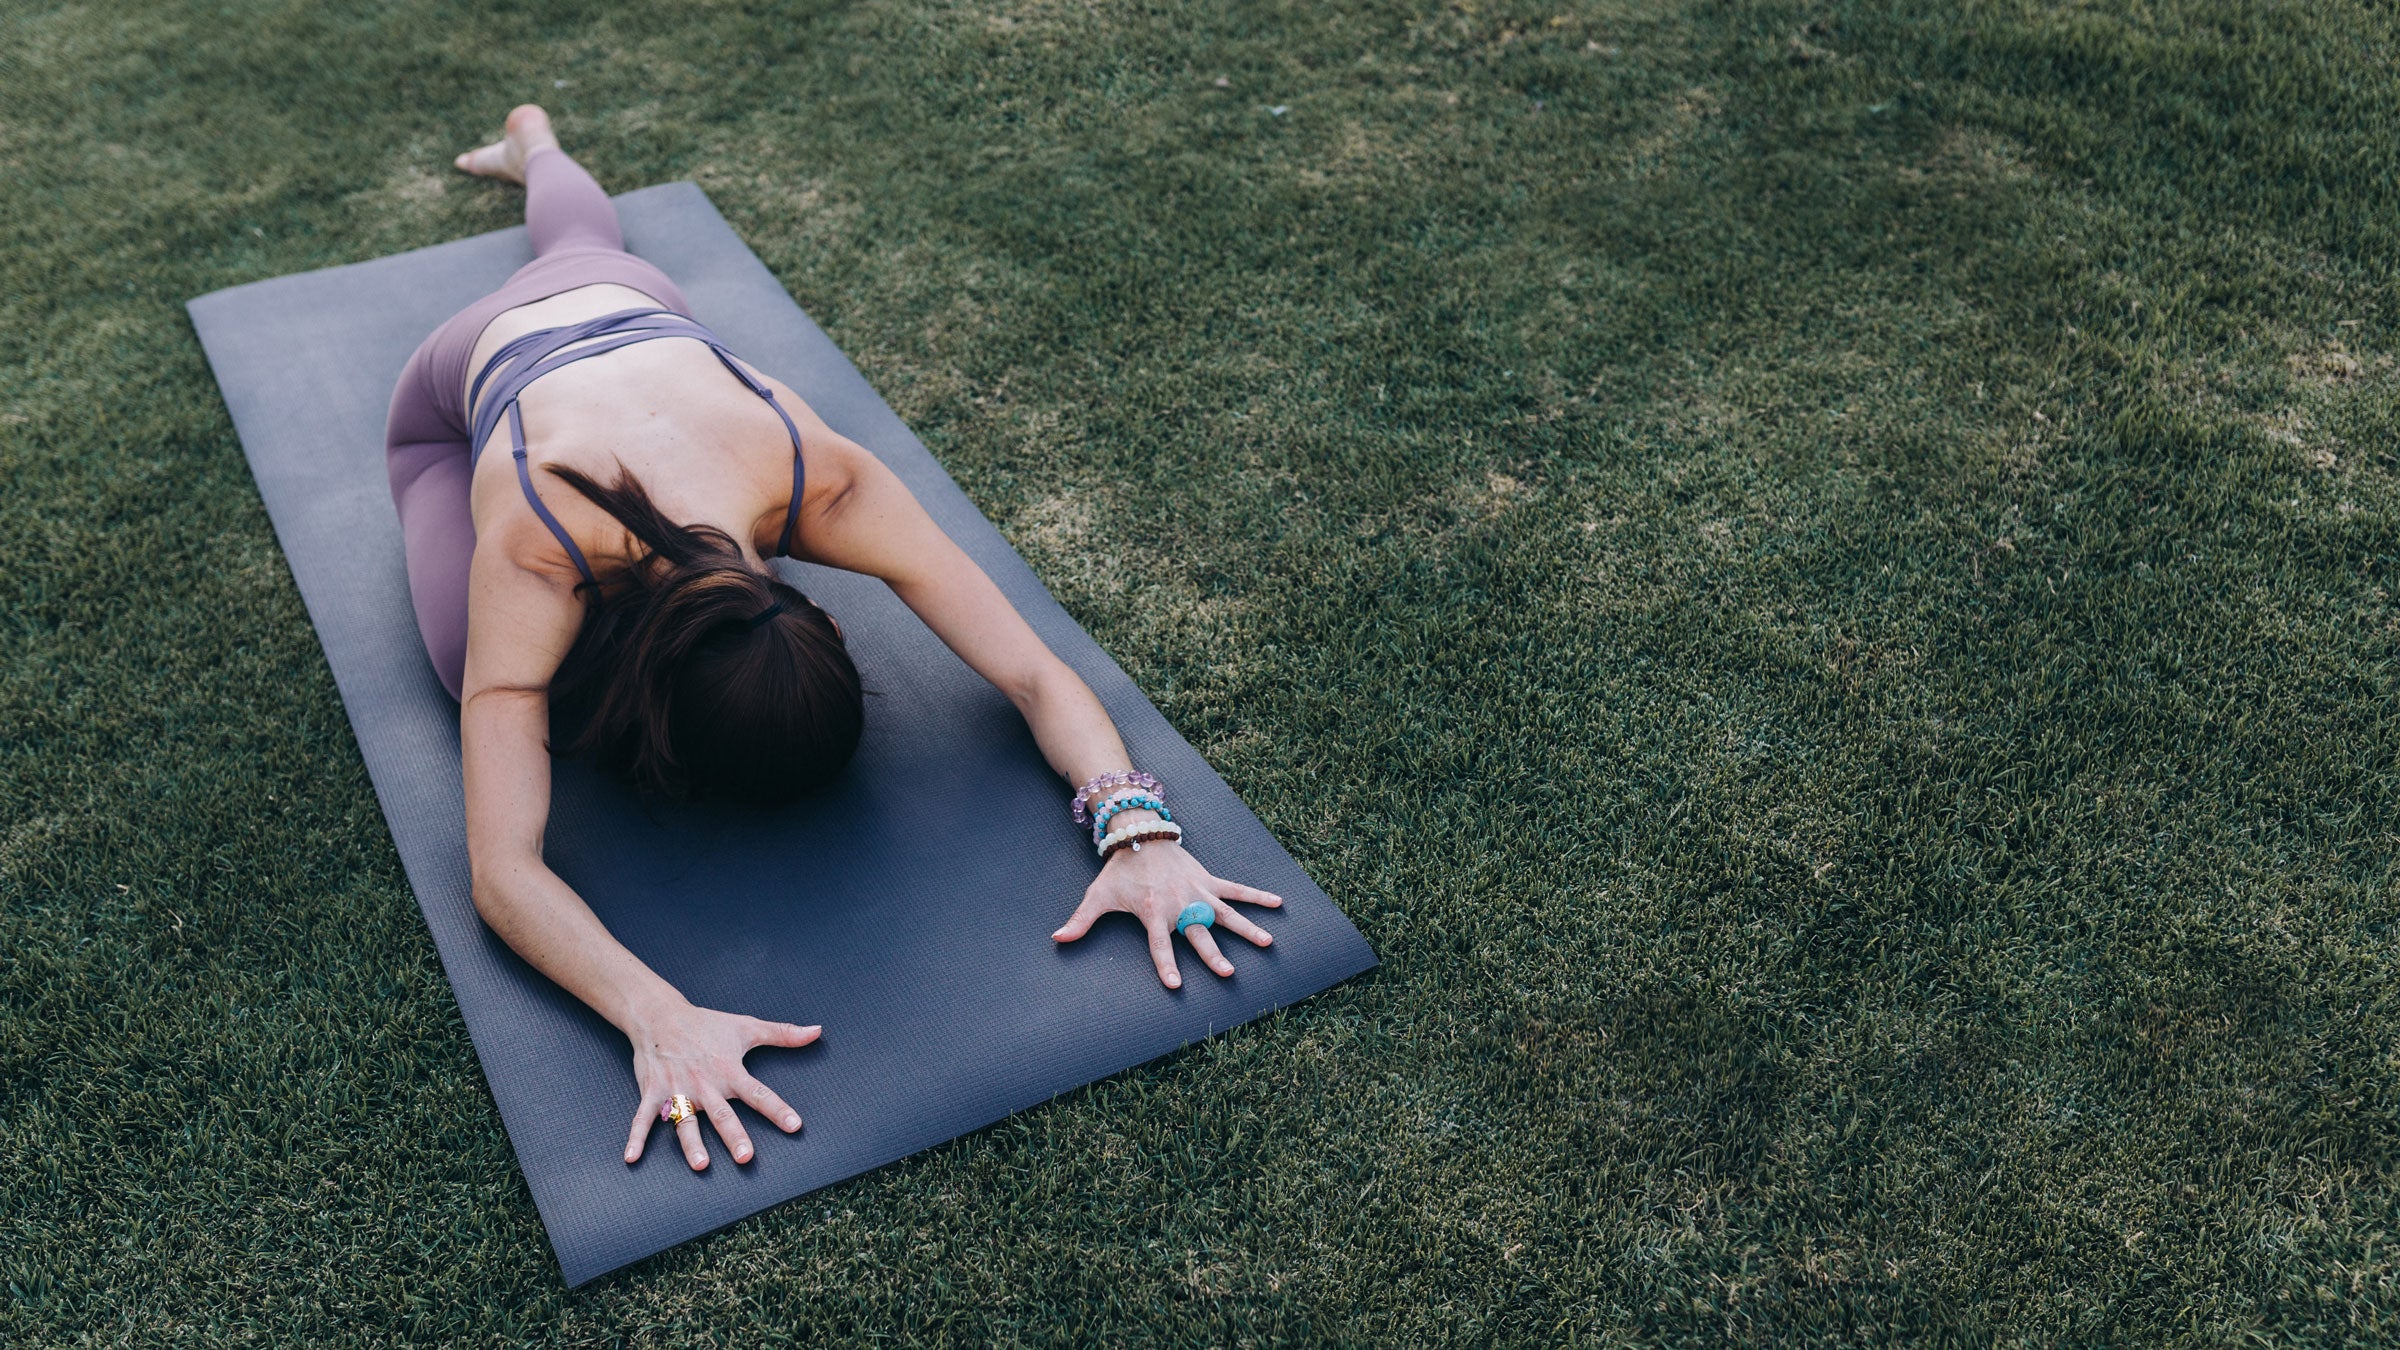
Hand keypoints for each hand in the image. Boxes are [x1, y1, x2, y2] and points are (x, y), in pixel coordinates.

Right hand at [622, 999, 818, 1170]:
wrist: (661, 1015)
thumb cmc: (707, 1024)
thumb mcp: (746, 1026)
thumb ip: (783, 1034)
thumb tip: (817, 1031)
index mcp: (729, 1071)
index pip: (759, 1093)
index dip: (778, 1109)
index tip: (794, 1126)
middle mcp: (705, 1084)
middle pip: (722, 1114)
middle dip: (734, 1135)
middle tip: (746, 1157)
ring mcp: (677, 1090)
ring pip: (685, 1121)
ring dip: (691, 1143)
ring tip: (700, 1165)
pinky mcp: (653, 1092)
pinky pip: (643, 1118)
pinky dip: (636, 1137)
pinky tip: (631, 1158)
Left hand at [1051, 840, 1282, 987]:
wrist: (1138, 833)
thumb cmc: (1119, 871)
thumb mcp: (1098, 896)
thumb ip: (1080, 921)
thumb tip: (1056, 940)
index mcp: (1153, 912)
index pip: (1159, 945)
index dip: (1165, 964)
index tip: (1175, 985)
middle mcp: (1179, 904)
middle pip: (1198, 934)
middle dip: (1212, 954)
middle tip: (1228, 973)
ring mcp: (1197, 891)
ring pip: (1225, 913)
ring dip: (1246, 927)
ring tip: (1267, 942)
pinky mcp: (1208, 879)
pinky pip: (1235, 888)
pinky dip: (1257, 895)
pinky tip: (1277, 904)